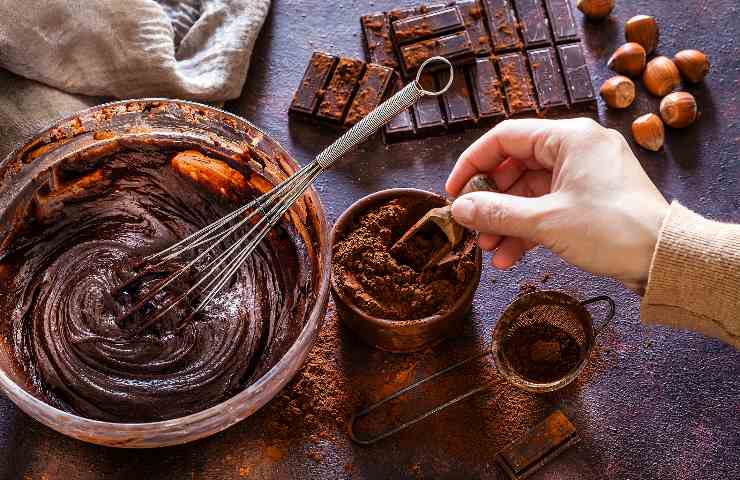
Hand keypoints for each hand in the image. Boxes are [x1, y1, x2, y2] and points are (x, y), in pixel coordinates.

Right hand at [446, 118, 668, 290]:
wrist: (664, 259)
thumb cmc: (614, 229)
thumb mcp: (545, 221)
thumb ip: (496, 212)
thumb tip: (460, 209)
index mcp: (569, 137)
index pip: (504, 138)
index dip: (473, 164)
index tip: (455, 192)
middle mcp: (576, 148)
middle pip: (515, 167)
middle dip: (491, 202)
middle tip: (473, 227)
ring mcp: (584, 174)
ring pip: (530, 192)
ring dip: (507, 221)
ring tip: (490, 250)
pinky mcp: (590, 198)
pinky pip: (547, 207)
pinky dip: (528, 228)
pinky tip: (511, 256)